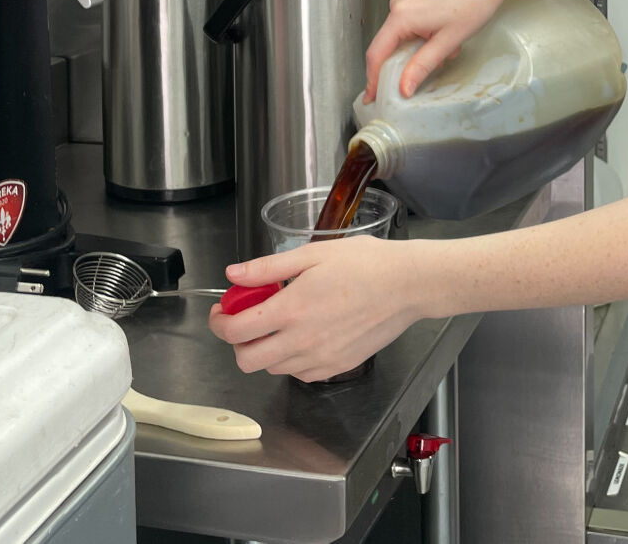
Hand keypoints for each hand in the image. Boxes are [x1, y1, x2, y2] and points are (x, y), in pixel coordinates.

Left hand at [208, 238, 426, 380]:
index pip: (235, 331)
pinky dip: (290, 359)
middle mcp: (301, 341)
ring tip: (279, 323)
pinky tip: (302, 336)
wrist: (407, 285)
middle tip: (246, 319)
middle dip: (237, 341)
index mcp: (291, 310)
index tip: (224, 310)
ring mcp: (320, 359)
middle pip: (246, 360)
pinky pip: (298, 373)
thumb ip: (268, 268)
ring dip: (264, 349)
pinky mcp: (336, 367)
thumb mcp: (312, 254)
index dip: (220, 321)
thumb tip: (234, 274)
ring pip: (271, 368)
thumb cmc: (366, 264)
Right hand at [363, 0, 525, 99]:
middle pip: (386, 44)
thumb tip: (404, 86)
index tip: (372, 95)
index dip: (372, 78)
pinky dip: (423, 36)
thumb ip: (422, 65)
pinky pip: (410, 23)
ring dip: (417, 50)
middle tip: (409, 84)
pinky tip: (445, 36)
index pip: (376, 53)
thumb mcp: (449, 40)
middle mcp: (399, 3)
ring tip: (447, 50)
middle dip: (399, 65)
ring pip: (401, 34)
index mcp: (401, 14)